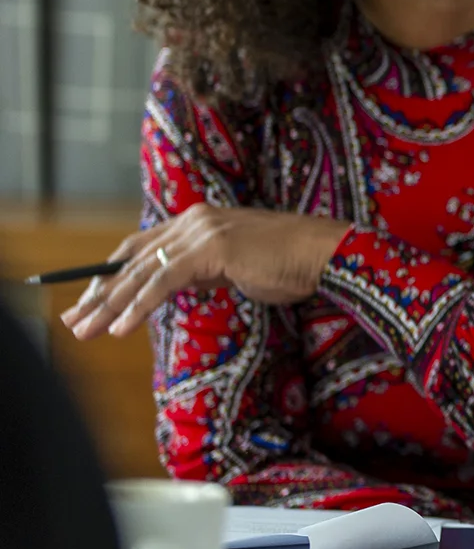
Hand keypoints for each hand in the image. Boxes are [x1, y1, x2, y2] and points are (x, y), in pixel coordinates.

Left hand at [61, 205, 352, 339]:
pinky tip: (121, 328)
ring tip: (86, 329)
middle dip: (100, 292)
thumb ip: (201, 271)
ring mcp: (202, 231)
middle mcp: (194, 219)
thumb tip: (170, 289)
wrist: (326, 254)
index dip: (112, 274)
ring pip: (141, 272)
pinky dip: (138, 306)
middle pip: (132, 258)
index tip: (92, 301)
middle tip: (73, 319)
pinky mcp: (210, 248)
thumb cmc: (289, 263)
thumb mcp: (234, 267)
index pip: (142, 247)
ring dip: (110, 304)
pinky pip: (162, 282)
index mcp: (199, 220)